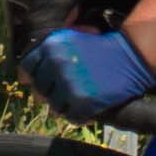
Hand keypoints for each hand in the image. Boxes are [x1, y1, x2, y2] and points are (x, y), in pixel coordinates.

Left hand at [29, 20, 155, 121]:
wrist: (130, 54)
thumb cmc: (101, 45)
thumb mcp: (71, 37)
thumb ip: (48, 51)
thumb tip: (26, 75)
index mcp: (51, 48)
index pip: (26, 69)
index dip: (32, 78)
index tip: (40, 82)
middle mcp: (56, 66)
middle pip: (40, 91)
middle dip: (50, 92)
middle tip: (64, 92)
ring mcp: (69, 86)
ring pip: (54, 107)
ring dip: (64, 106)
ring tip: (76, 101)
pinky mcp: (84, 103)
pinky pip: (71, 118)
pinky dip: (78, 116)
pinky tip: (86, 110)